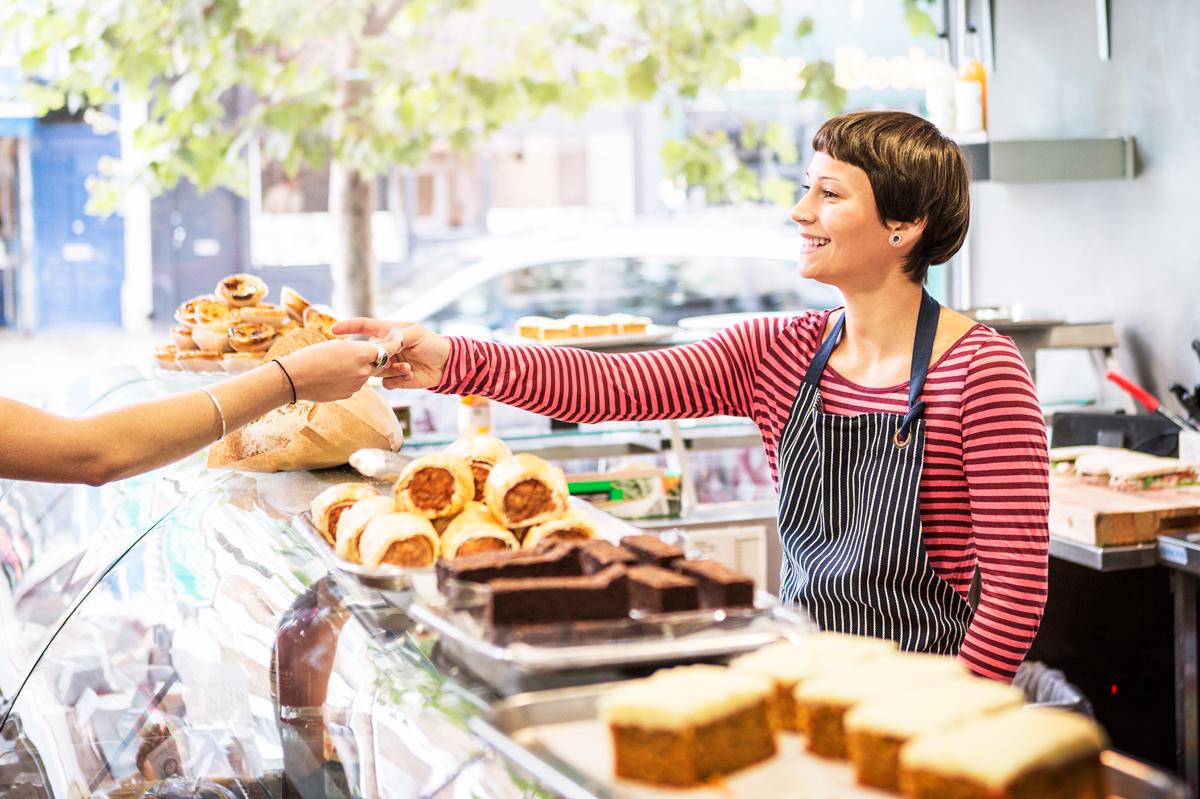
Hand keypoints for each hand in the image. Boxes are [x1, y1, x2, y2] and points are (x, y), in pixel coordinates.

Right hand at [278, 337, 399, 401]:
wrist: (294, 379)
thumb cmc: (312, 356)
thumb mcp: (337, 345)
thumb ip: (356, 347)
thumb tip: (364, 350)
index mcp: (362, 354)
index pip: (388, 348)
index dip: (393, 344)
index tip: (397, 340)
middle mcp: (364, 371)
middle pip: (380, 363)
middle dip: (377, 357)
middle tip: (372, 350)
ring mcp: (357, 385)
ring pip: (366, 374)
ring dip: (360, 368)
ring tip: (340, 363)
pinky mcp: (349, 394)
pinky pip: (355, 384)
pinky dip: (350, 378)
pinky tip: (334, 375)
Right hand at [331, 318, 449, 389]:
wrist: (447, 365)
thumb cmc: (433, 344)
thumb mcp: (415, 334)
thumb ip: (397, 337)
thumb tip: (380, 344)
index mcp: (388, 332)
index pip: (364, 326)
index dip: (349, 327)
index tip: (334, 330)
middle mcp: (385, 348)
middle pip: (367, 352)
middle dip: (373, 356)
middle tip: (391, 358)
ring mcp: (389, 364)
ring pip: (375, 370)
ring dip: (388, 370)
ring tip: (407, 367)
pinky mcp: (395, 379)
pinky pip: (385, 383)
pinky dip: (395, 381)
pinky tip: (409, 376)